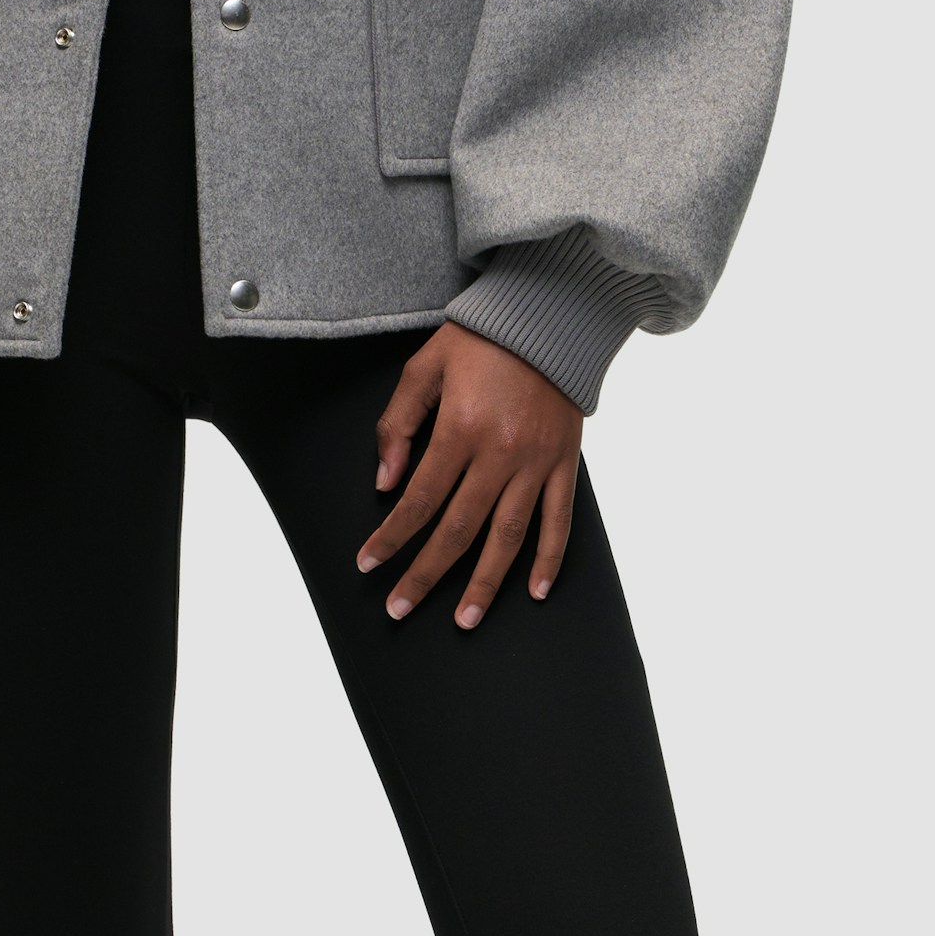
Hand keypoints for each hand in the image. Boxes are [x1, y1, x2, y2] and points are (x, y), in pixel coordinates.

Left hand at [357, 323, 582, 628]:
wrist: (547, 315)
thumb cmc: (480, 338)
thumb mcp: (425, 366)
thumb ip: (399, 423)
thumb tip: (385, 482)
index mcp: (460, 428)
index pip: (419, 499)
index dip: (392, 536)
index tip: (369, 565)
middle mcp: (499, 453)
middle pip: (458, 530)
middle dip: (425, 575)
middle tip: (399, 609)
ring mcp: (536, 462)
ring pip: (507, 538)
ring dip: (484, 584)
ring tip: (464, 620)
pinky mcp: (565, 463)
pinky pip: (559, 521)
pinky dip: (548, 559)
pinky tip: (533, 592)